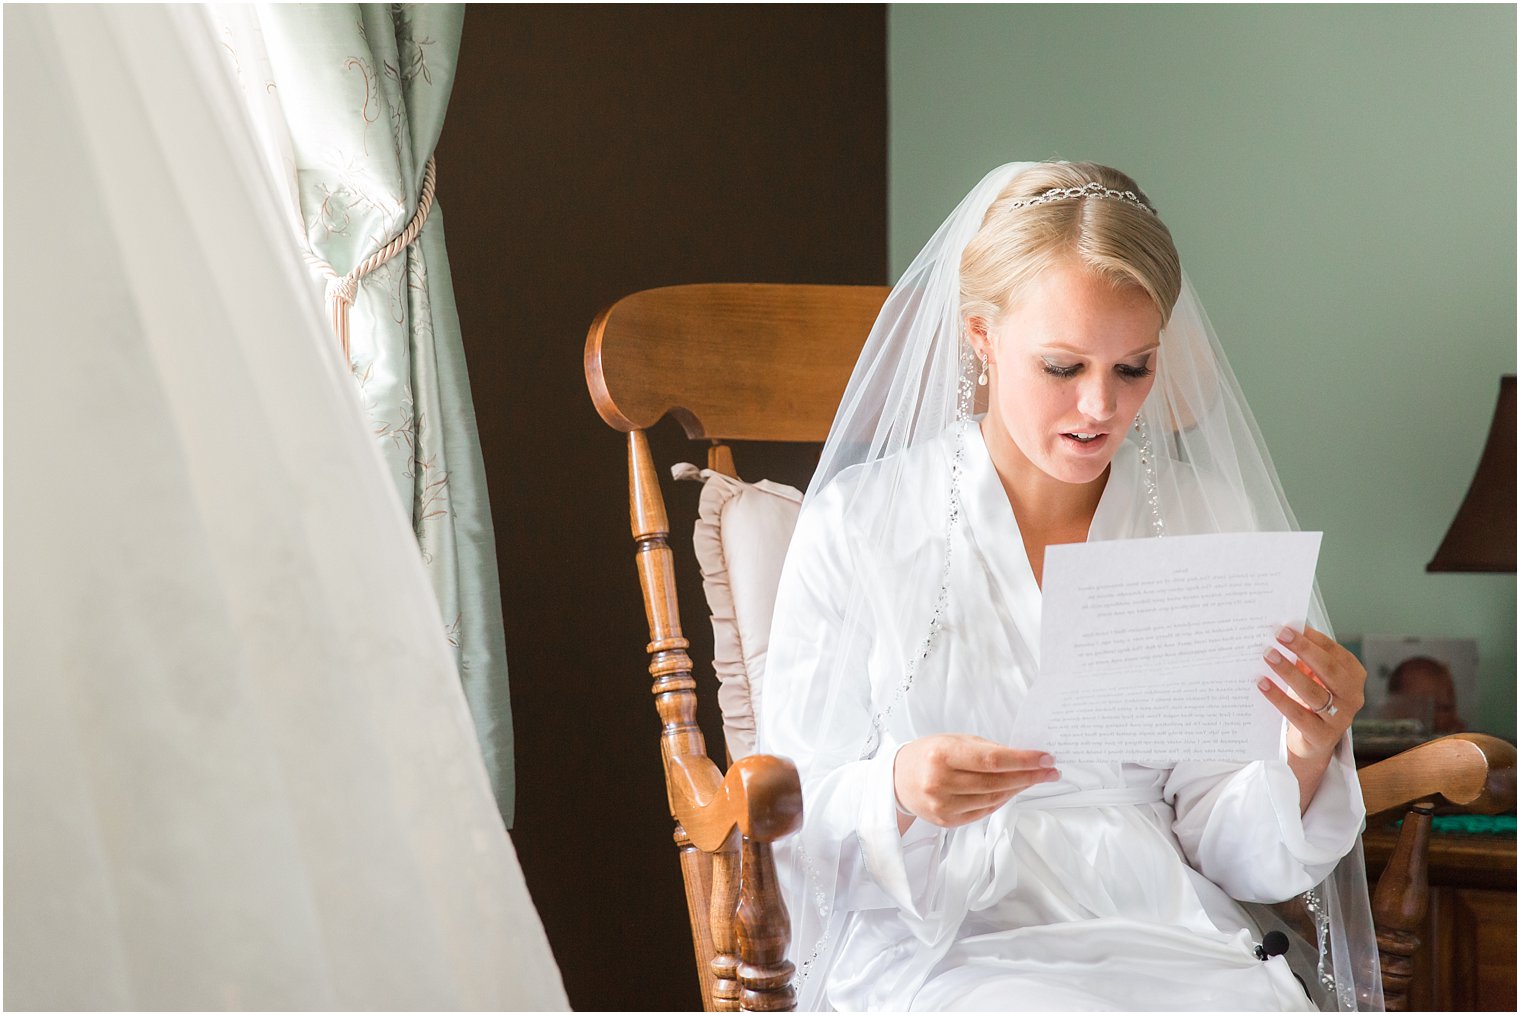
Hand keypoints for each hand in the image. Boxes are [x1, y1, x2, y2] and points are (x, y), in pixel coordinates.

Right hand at [893, 733, 1057, 827]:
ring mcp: (942, 805)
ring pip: (993, 799)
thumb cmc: (929, 754)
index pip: (993, 760)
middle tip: (1050, 771)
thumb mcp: (954, 740)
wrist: (897, 779)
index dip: (1023, 761)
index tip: (1046, 759)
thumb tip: (1024, 759)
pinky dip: (1001, 801)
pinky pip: (983, 811)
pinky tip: (1011, 791)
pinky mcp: (946, 821)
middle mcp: (940, 781)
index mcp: (943, 754)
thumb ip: (986, 749)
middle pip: (996, 782)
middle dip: (1028, 776)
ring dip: (1018, 789)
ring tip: (1032, 780)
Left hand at [1257, 624, 1365, 765]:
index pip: (1334, 651)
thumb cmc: (1310, 701)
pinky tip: (1262, 684)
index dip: (1312, 638)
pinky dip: (1279, 698)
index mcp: (1353, 675)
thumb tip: (1281, 630)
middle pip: (1328, 669)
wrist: (1311, 743)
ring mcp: (1340, 718)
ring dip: (1289, 671)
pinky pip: (1298, 714)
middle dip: (1303, 649)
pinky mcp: (1322, 736)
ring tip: (1268, 655)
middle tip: (1278, 634)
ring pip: (1314, 692)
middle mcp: (1353, 696)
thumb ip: (1303, 658)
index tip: (1288, 625)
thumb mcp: (1312, 677)